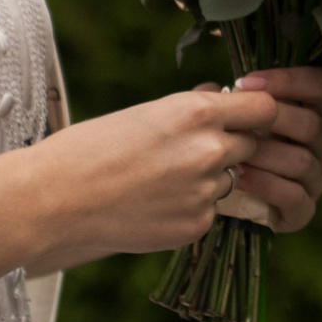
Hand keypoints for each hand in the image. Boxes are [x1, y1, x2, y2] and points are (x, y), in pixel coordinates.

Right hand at [29, 86, 290, 264]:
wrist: (55, 199)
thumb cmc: (92, 148)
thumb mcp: (146, 112)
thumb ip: (194, 106)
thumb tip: (223, 96)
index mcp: (197, 113)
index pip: (266, 108)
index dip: (257, 113)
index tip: (245, 117)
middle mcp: (209, 151)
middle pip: (253, 145)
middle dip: (232, 145)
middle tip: (190, 150)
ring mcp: (205, 192)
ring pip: (229, 179)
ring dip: (209, 178)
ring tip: (160, 179)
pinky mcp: (195, 225)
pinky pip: (209, 210)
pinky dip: (190, 207)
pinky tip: (153, 204)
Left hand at [232, 66, 321, 232]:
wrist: (218, 193)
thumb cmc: (230, 142)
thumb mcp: (230, 115)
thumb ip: (233, 99)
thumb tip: (222, 90)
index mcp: (315, 112)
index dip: (292, 80)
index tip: (246, 82)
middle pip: (313, 125)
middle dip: (272, 120)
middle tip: (238, 121)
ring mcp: (316, 178)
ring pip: (303, 162)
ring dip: (265, 155)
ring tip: (234, 153)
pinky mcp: (304, 210)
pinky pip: (294, 196)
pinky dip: (266, 185)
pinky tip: (239, 178)